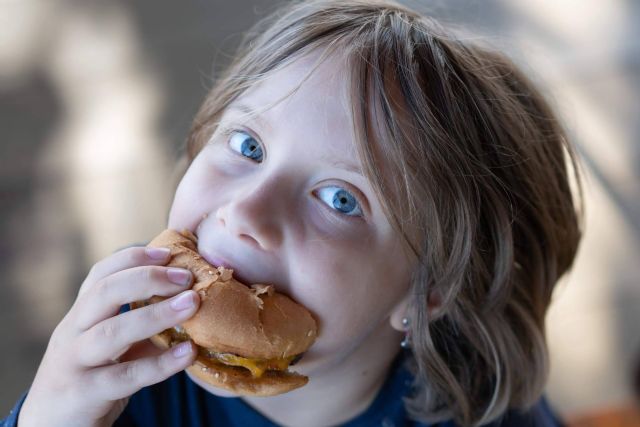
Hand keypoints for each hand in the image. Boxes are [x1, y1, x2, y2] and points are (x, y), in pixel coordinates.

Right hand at [18, 246, 200, 426]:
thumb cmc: (90, 378)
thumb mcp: (111, 347)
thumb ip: (142, 328)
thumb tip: (190, 304)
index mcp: (80, 315)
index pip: (100, 274)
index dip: (134, 258)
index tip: (168, 253)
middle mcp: (72, 333)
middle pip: (104, 293)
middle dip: (147, 279)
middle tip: (186, 277)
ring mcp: (74, 363)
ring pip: (112, 332)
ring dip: (156, 314)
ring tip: (192, 303)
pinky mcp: (84, 394)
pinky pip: (126, 375)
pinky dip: (160, 363)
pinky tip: (188, 353)